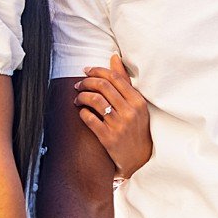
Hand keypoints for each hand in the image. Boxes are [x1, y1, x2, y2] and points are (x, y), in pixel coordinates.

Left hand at [74, 54, 151, 178]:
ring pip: (95, 100)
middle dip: (86, 82)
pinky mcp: (108, 138)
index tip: (86, 70)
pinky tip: (81, 112)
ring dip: (82, 96)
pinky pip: (90, 119)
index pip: (115, 78)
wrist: (139, 159)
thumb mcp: (136, 105)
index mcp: (138, 101)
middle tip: (78, 84)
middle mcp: (130, 112)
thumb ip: (124, 81)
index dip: (97, 71)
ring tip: (77, 98)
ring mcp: (119, 125)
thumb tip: (114, 57)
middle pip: (103, 86)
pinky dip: (82, 112)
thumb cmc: (136, 128)